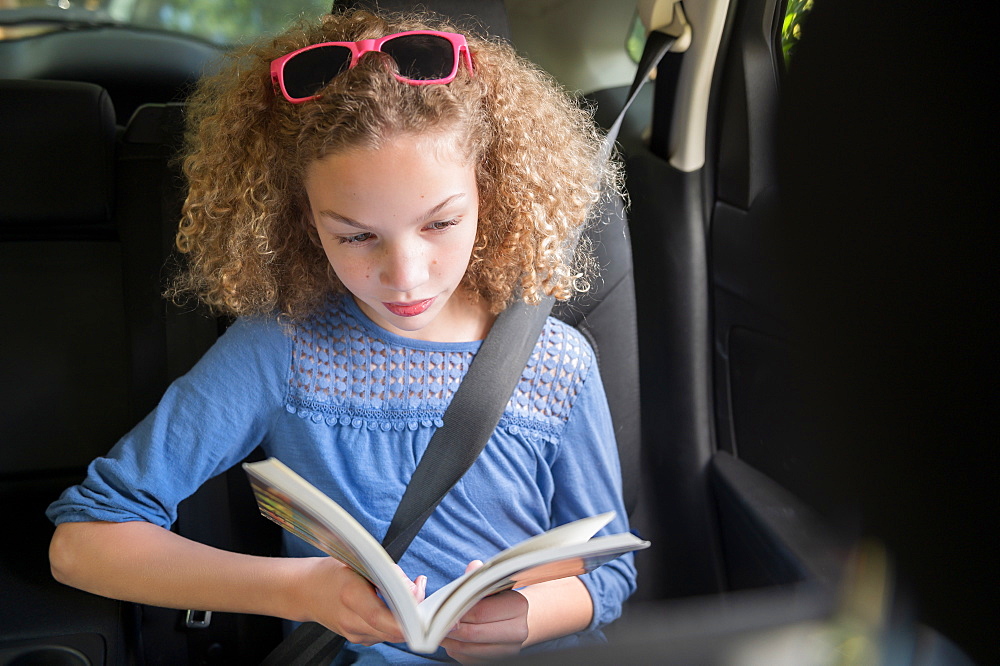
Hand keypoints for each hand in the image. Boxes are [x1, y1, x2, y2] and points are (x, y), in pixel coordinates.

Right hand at [305, 557, 425, 646]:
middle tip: (422, 594)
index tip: (422, 608)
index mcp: (350, 597)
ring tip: (411, 598)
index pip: (381, 617)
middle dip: (414, 617)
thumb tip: (415, 588)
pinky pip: (384, 635)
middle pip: (391, 630)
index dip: (405, 617)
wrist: (305, 590)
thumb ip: (390, 574)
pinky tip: (397, 607)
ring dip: (406, 621)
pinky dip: (395, 623)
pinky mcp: (357, 638)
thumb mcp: (360, 562)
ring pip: (391, 635)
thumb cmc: (331, 572)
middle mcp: (351, 620)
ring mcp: (353, 633)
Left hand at [440, 561, 529, 662]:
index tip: (442, 609)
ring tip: (439, 630)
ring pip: (469, 650)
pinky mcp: (498, 662)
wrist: (521, 619)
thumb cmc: (501, 598)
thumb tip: (473, 567)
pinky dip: (456, 650)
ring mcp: (508, 651)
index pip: (480, 612)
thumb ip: (480, 577)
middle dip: (450, 628)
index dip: (457, 611)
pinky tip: (451, 640)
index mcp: (518, 607)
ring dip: (450, 641)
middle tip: (435, 622)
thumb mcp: (493, 584)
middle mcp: (517, 632)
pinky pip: (469, 660)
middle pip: (473, 633)